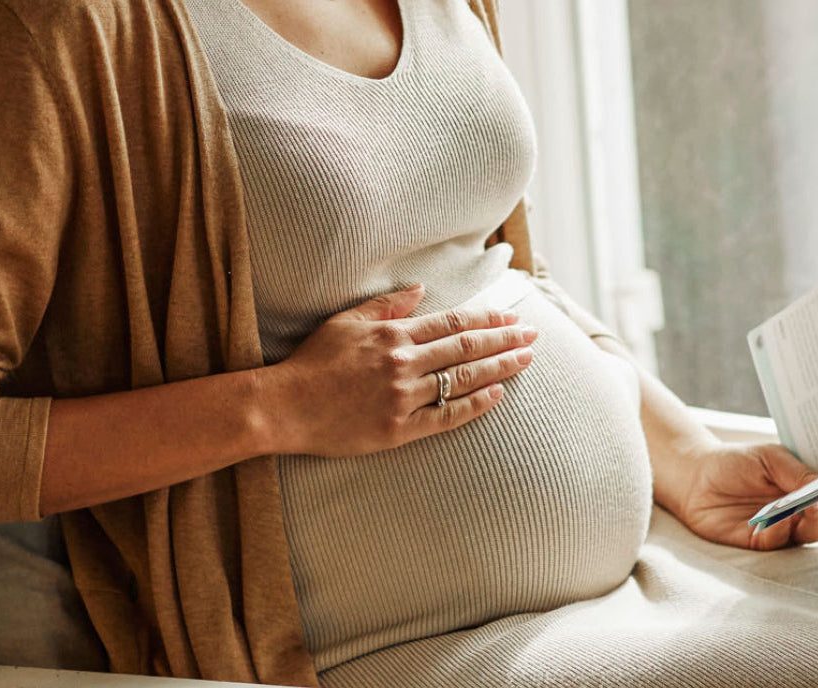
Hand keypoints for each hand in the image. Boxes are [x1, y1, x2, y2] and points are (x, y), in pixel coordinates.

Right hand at [269, 283, 537, 455]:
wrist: (285, 407)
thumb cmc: (312, 362)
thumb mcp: (346, 321)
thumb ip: (386, 304)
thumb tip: (422, 290)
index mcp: (393, 335)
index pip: (452, 323)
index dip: (486, 321)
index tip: (511, 319)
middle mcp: (404, 363)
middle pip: (466, 348)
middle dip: (504, 341)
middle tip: (532, 336)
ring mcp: (403, 397)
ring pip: (462, 379)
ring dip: (499, 368)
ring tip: (525, 361)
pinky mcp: (399, 429)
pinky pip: (446, 416)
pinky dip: (474, 405)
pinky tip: (496, 395)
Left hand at [664, 441, 817, 550]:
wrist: (694, 480)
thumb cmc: (736, 463)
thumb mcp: (769, 456)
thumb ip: (797, 471)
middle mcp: (815, 506)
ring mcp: (794, 527)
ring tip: (815, 502)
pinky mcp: (769, 544)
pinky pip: (786, 542)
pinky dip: (786, 530)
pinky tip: (780, 519)